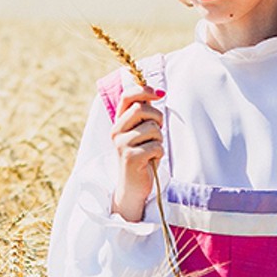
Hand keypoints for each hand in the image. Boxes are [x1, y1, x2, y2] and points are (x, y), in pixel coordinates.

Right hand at [110, 86, 164, 221]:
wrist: (132, 186)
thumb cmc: (141, 156)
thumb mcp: (140, 132)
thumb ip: (144, 114)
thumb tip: (157, 92)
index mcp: (118, 122)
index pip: (127, 97)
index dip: (144, 90)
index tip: (159, 93)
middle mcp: (116, 131)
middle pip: (142, 109)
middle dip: (157, 118)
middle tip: (157, 131)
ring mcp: (122, 144)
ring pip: (153, 128)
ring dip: (159, 139)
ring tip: (152, 149)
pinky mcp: (131, 158)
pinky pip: (156, 146)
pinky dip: (159, 153)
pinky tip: (151, 160)